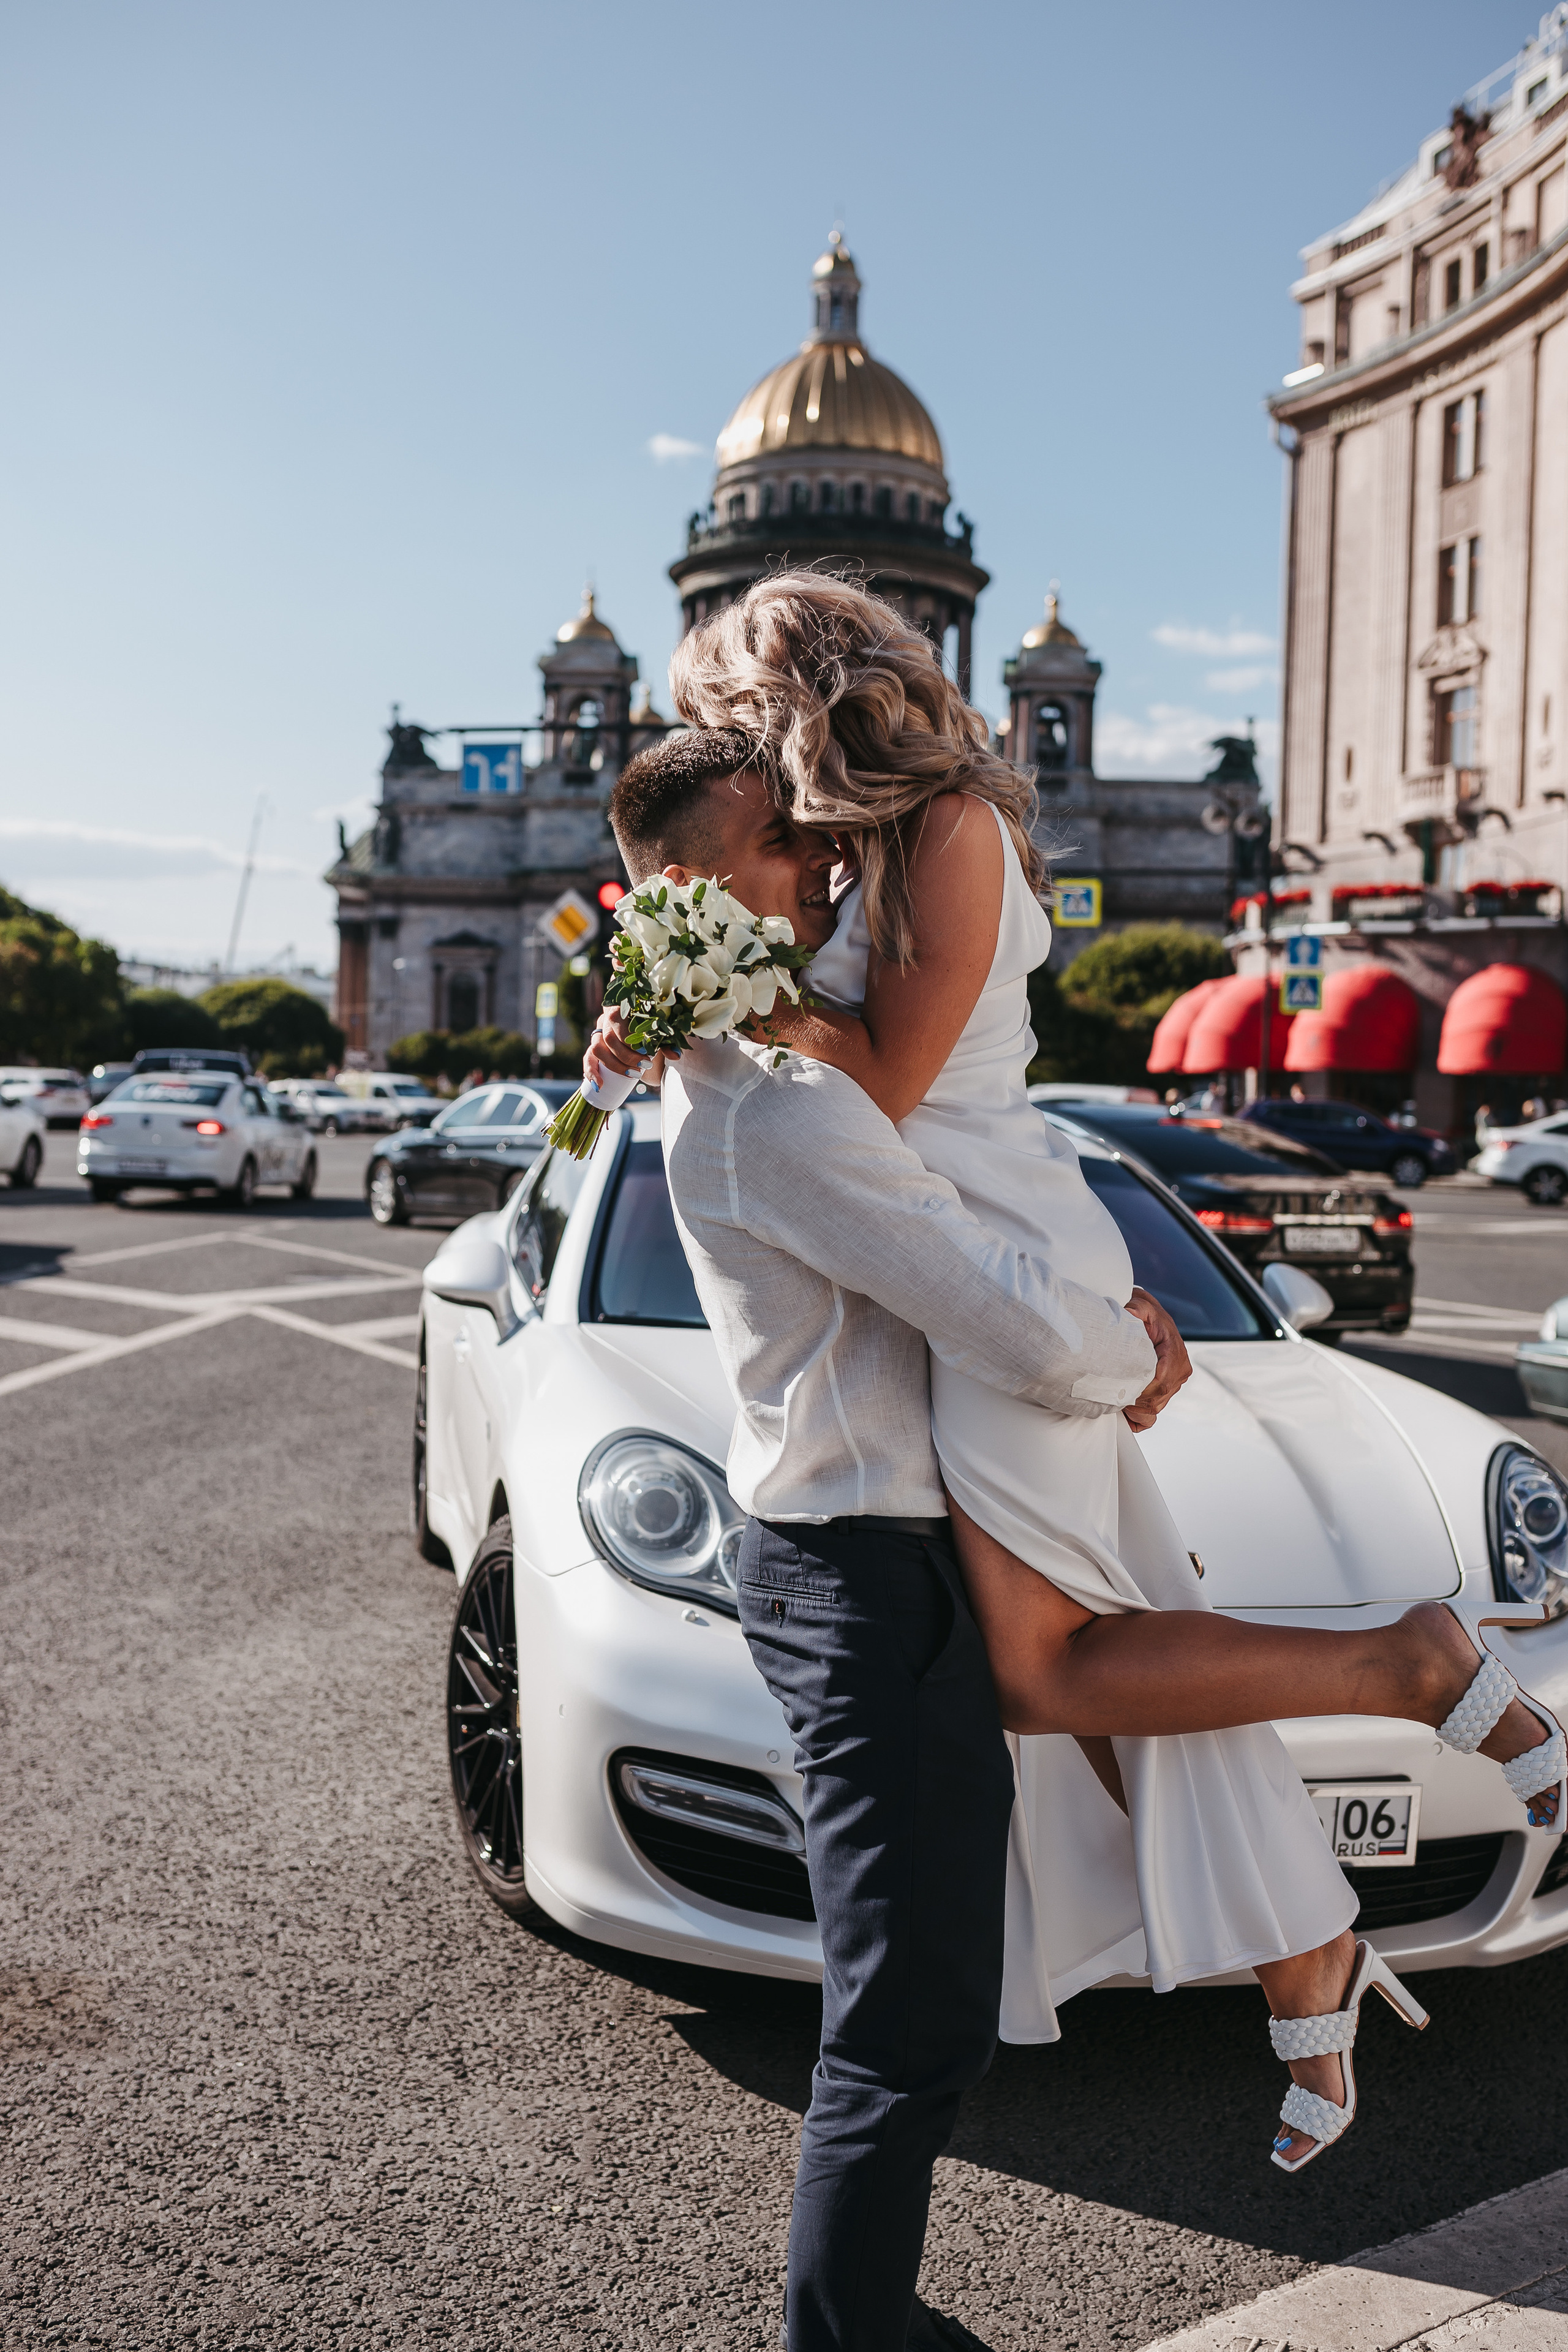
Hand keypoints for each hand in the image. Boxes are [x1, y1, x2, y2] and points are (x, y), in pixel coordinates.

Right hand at [584, 1007, 664, 1092]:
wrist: (649, 1046)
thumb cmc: (655, 1036)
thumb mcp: (662, 1037)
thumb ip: (669, 1044)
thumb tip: (675, 1055)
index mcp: (620, 1007)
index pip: (615, 1016)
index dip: (628, 1035)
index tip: (646, 1050)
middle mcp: (606, 1019)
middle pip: (608, 1036)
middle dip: (627, 1055)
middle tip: (645, 1065)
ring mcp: (598, 1033)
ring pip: (597, 1049)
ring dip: (615, 1065)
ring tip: (634, 1074)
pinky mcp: (594, 1049)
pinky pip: (588, 1059)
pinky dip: (591, 1073)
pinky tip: (600, 1085)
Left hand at [1122, 1287, 1190, 1431]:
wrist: (1152, 1321)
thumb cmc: (1146, 1315)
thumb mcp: (1142, 1306)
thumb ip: (1138, 1308)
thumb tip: (1130, 1313)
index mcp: (1175, 1353)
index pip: (1160, 1379)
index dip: (1140, 1387)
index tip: (1120, 1388)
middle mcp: (1179, 1372)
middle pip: (1157, 1397)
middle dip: (1134, 1399)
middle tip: (1110, 1397)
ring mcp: (1173, 1385)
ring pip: (1153, 1408)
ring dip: (1133, 1408)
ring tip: (1113, 1401)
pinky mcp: (1165, 1394)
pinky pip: (1151, 1416)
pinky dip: (1137, 1418)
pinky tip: (1121, 1412)